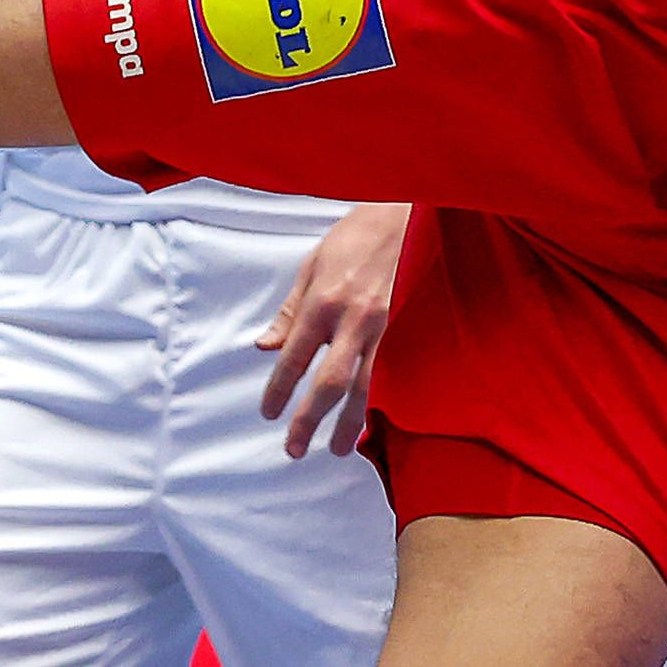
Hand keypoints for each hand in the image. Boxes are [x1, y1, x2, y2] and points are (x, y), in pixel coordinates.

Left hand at [257, 202, 406, 457]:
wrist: (401, 216)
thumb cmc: (352, 239)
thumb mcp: (310, 267)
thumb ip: (289, 313)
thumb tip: (265, 348)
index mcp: (322, 301)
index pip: (294, 358)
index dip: (279, 390)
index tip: (268, 413)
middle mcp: (351, 319)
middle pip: (328, 383)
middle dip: (309, 420)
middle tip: (293, 449)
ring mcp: (380, 327)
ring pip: (363, 387)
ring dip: (347, 423)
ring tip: (335, 450)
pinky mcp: (399, 329)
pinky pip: (383, 373)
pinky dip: (373, 401)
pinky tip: (366, 422)